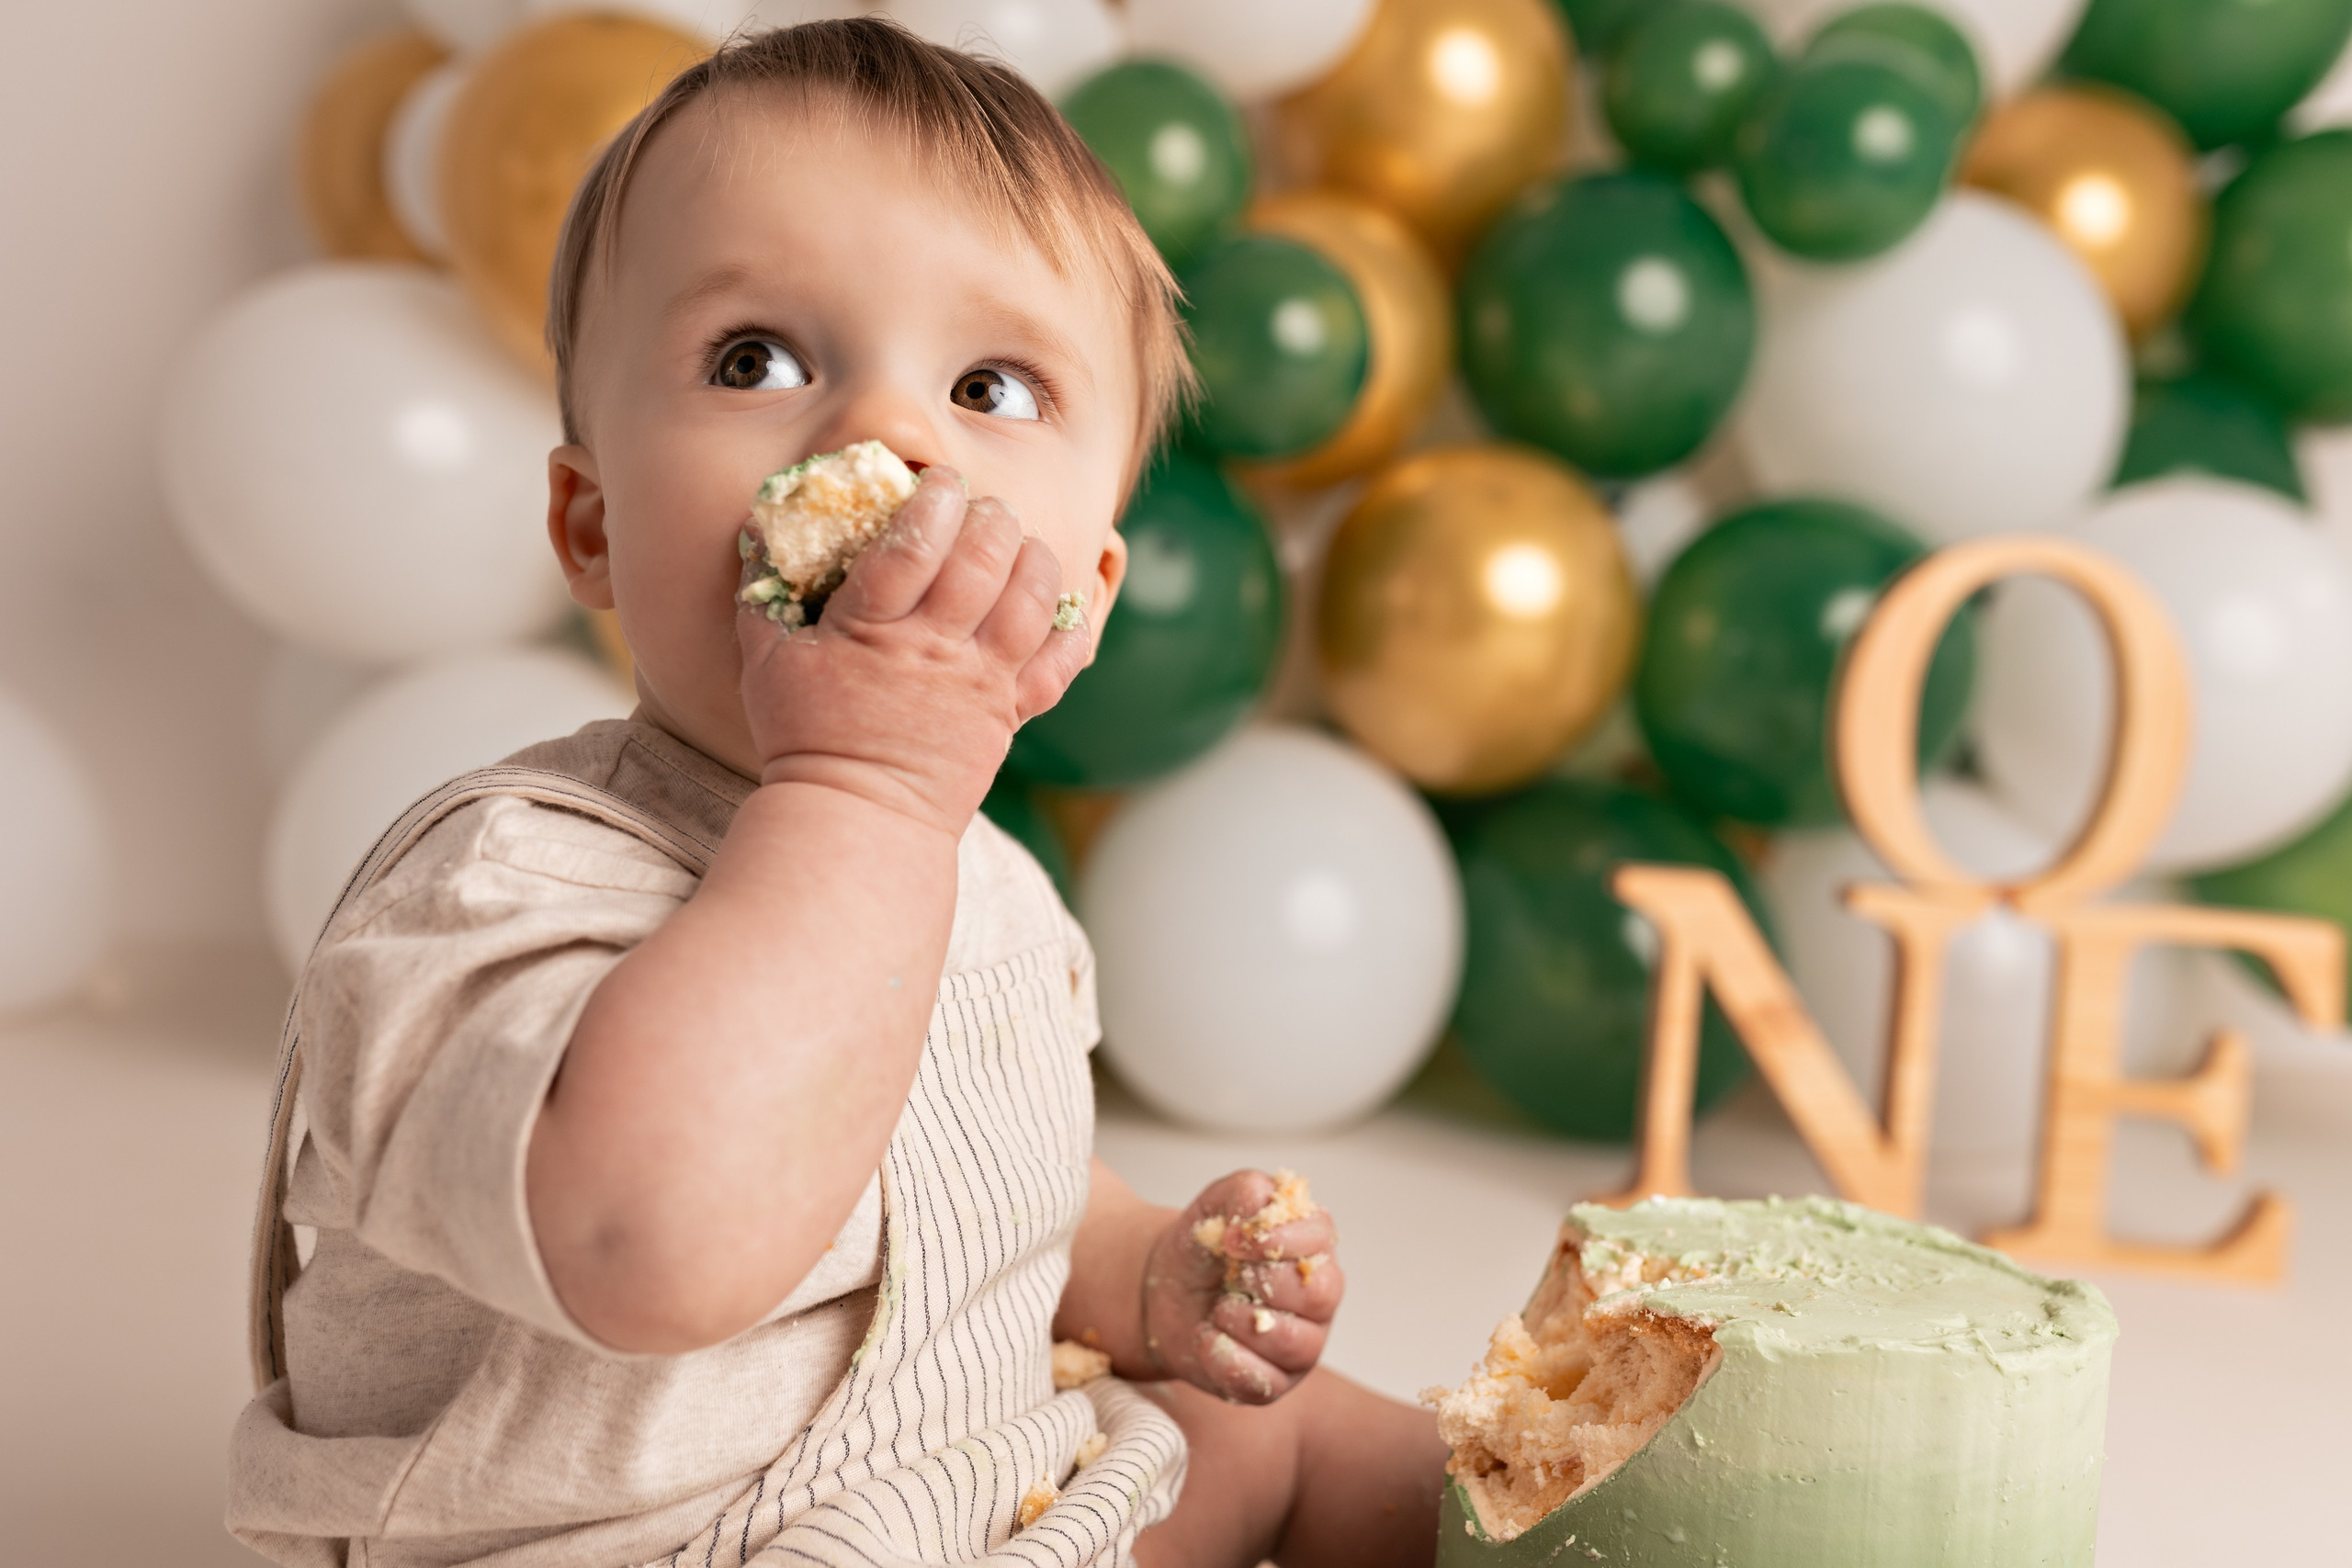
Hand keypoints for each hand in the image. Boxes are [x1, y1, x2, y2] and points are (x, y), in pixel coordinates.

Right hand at [736, 467, 1089, 835]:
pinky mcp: (1012, 712)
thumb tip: (759, 525)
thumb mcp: (766, 659)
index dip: (935, 501)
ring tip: (1019, 543)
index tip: (939, 482)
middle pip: (984, 560)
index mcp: (873, 631)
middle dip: (991, 517)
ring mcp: (982, 682)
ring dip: (1036, 558)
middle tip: (982, 507)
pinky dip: (1072, 625)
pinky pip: (1062, 662)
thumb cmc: (804, 735)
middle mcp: (936, 651)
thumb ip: (762, 590)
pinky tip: (1060, 601)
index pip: (915, 544)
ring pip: (1032, 601)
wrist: (857, 818)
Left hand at [1141, 1170, 1342, 1404]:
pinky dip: (1225, 1361)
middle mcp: (1318, 1296)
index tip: (1231, 1240)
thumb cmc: (1203, 1249)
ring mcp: (1302, 1343)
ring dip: (1242, 1323)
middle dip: (1261, 1284)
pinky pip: (1264, 1383)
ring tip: (1217, 1309)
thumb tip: (1261, 1207)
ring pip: (1296, 1344)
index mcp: (1313, 1245)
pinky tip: (1206, 1338)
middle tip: (1230, 1276)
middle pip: (1317, 1295)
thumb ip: (1244, 1192)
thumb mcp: (1215, 1204)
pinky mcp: (1276, 1382)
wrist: (1162, 1294)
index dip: (1274, 1240)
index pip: (1320, 1239)